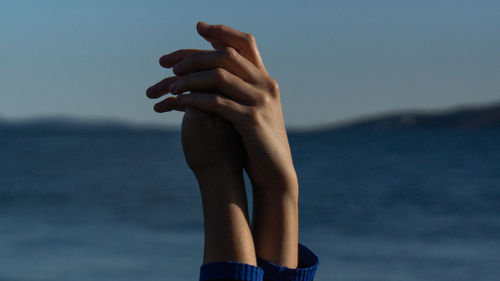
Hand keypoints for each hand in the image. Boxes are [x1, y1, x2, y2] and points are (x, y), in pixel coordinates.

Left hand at [147, 22, 297, 197]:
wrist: (275, 171)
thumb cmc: (257, 141)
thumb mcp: (251, 109)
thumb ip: (240, 88)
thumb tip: (218, 71)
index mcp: (265, 79)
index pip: (245, 43)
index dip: (222, 31)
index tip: (198, 27)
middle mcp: (265, 84)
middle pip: (225, 55)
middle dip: (192, 56)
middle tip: (166, 63)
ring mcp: (260, 101)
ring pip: (219, 76)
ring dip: (189, 78)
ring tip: (170, 85)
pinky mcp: (251, 120)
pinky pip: (217, 102)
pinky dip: (195, 99)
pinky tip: (179, 103)